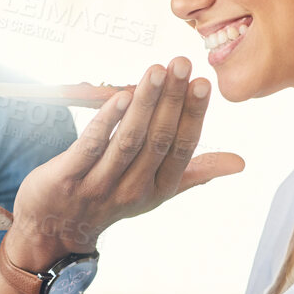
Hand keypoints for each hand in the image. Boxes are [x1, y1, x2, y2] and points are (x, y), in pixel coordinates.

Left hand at [5, 58, 242, 265]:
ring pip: (128, 141)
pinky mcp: (67, 179)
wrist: (54, 231)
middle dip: (172, 100)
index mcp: (158, 189)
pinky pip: (90, 146)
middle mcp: (132, 190)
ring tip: (155, 71)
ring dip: (144, 104)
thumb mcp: (155, 192)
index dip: (194, 115)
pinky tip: (120, 96)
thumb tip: (239, 162)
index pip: (182, 148)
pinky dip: (107, 121)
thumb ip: (194, 172)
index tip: (203, 82)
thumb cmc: (109, 201)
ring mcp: (99, 186)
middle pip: (157, 140)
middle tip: (181, 62)